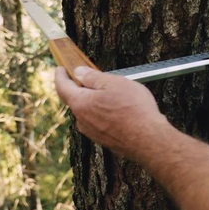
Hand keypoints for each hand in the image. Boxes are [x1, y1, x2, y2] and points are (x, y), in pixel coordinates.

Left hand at [55, 66, 169, 159]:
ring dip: (95, 103)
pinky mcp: (105, 141)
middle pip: (76, 100)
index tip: (60, 68)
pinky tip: (120, 112)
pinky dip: (105, 115)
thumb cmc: (133, 108)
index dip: (60, 76)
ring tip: (113, 96)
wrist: (148, 139)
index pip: (62, 87)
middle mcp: (82, 120)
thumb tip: (79, 72)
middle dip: (81, 89)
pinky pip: (100, 123)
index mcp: (80, 103)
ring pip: (89, 113)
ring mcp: (93, 132)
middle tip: (89, 79)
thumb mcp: (114, 83)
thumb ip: (93, 77)